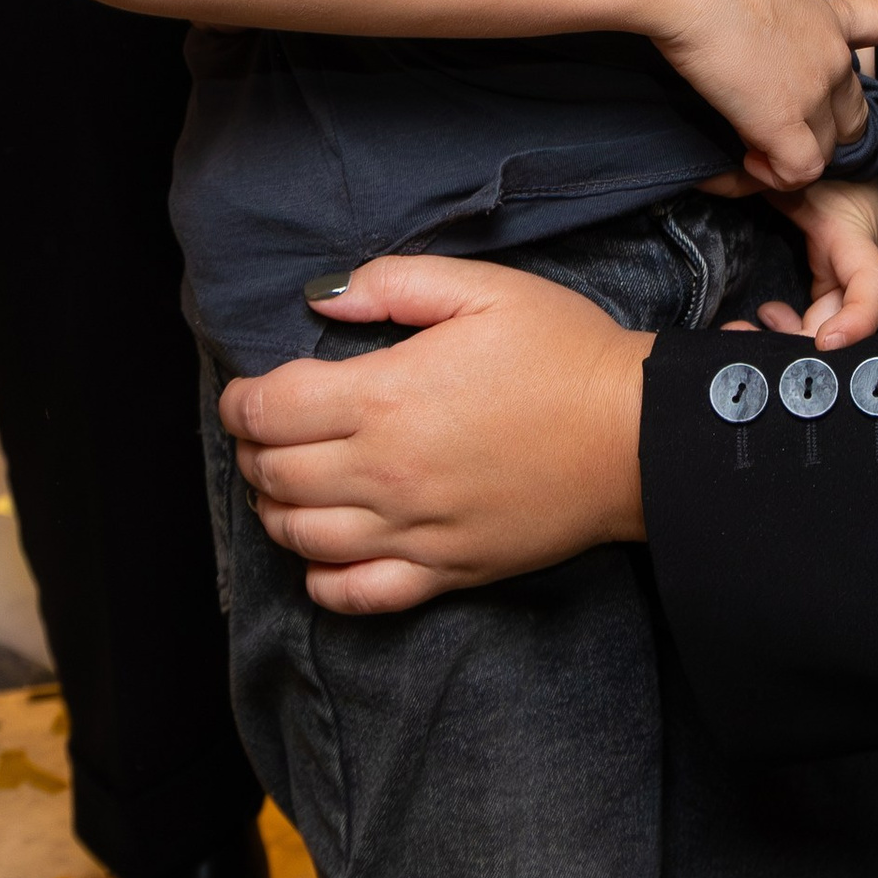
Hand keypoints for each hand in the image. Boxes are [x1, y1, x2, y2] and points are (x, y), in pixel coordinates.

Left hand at [223, 254, 647, 612]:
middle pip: (274, 473)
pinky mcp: (443, 573)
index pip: (271, 410)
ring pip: (300, 537)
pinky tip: (323, 552)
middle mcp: (387, 472)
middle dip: (253, 449)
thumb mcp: (485, 288)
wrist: (635, 437)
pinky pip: (353, 594)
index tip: (247, 392)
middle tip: (266, 430)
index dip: (242, 400)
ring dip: (274, 508)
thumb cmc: (564, 354)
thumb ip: (395, 283)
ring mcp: (412, 531)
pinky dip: (320, 579)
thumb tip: (323, 299)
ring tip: (286, 481)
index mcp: (389, 397)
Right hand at [650, 0, 877, 191]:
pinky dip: (773, 176)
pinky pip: (796, 172)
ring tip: (749, 141)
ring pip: (826, 148)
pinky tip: (745, 157)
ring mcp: (813, 90)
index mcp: (826, 9)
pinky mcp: (783, 123)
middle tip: (775, 121)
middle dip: (824, 125)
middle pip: (855, 113)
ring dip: (792, 152)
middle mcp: (831, 53)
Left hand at [731, 175, 877, 347]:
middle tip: (738, 335)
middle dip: (792, 344)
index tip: (826, 342)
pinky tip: (767, 314)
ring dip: (783, 338)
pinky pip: (815, 321)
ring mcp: (845, 284)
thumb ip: (758, 182)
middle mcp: (858, 273)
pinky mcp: (831, 287)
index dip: (857, 321)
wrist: (845, 163)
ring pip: (821, 331)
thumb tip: (707, 181)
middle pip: (839, 325)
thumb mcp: (794, 177)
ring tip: (741, 328)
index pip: (873, 287)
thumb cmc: (824, 169)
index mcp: (857, 243)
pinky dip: (789, 327)